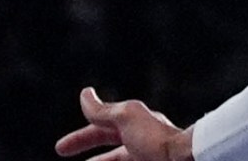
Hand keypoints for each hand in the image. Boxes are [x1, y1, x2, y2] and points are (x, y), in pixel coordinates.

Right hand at [55, 88, 192, 160]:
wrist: (187, 160)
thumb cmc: (157, 140)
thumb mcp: (126, 118)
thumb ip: (103, 110)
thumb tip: (84, 94)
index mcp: (135, 125)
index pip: (101, 129)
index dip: (79, 138)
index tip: (60, 148)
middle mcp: (143, 142)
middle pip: (112, 154)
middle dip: (93, 160)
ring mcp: (148, 157)